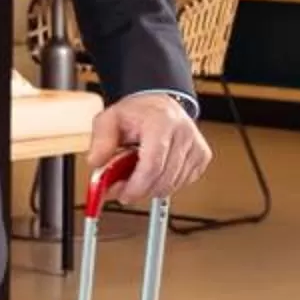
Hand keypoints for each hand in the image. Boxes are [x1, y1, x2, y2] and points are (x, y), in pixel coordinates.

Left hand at [88, 93, 212, 205]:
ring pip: (173, 184)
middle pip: (163, 179)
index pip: (153, 164)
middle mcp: (183, 132)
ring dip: (152, 188)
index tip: (123, 194)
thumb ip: (101, 141)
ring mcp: (196, 145)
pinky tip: (156, 171)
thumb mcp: (110, 119)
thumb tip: (96, 163)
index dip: (137, 186)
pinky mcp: (202, 156)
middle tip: (123, 189)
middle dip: (140, 190)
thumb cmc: (137, 113)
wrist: (159, 105)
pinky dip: (166, 183)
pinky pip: (183, 183)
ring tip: (137, 175)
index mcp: (161, 121)